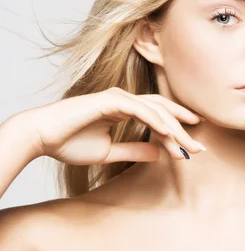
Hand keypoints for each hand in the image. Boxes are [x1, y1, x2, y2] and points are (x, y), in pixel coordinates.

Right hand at [15, 88, 205, 164]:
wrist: (41, 137)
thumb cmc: (68, 143)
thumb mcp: (109, 151)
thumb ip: (134, 149)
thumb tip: (159, 153)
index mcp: (124, 108)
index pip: (158, 117)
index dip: (176, 131)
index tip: (191, 148)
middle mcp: (125, 99)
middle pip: (163, 111)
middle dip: (183, 128)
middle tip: (199, 147)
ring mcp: (119, 97)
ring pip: (156, 110)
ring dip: (174, 128)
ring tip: (187, 145)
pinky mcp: (111, 100)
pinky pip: (141, 109)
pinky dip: (156, 120)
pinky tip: (169, 134)